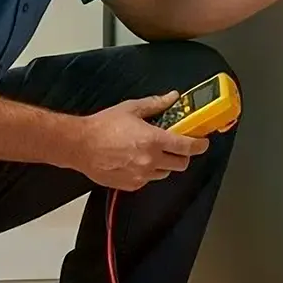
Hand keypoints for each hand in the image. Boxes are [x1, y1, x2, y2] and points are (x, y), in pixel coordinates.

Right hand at [73, 92, 209, 191]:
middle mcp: (150, 160)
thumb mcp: (131, 109)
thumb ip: (156, 104)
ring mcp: (141, 175)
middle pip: (181, 164)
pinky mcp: (131, 185)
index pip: (187, 147)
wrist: (80, 145)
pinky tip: (136, 160)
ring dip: (165, 164)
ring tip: (152, 152)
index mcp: (153, 140)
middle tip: (176, 146)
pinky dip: (148, 172)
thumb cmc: (103, 127)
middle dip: (182, 155)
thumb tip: (172, 97)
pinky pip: (148, 180)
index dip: (199, 145)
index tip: (202, 143)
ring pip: (165, 173)